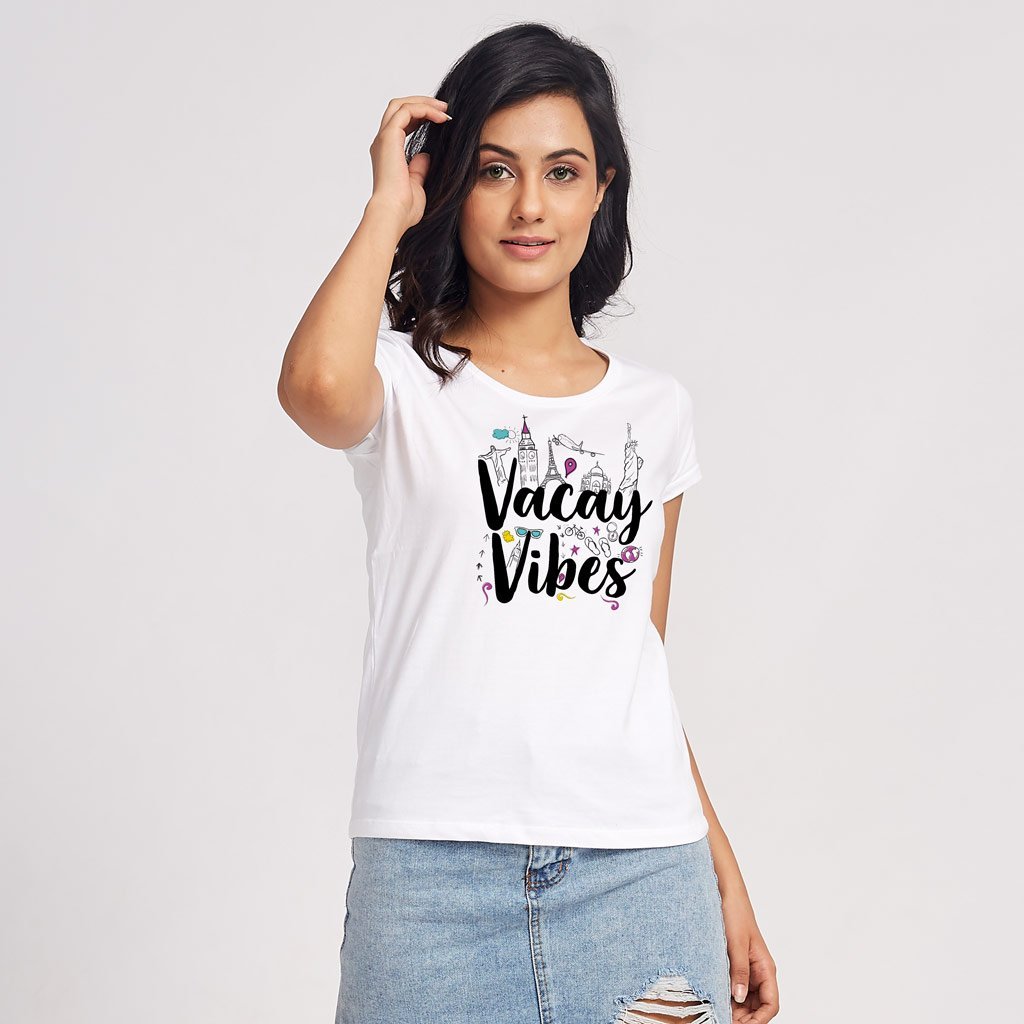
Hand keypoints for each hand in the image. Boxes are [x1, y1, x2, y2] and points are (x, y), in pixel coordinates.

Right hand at [368, 96, 450, 234]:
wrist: (393, 214)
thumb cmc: (404, 209)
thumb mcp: (416, 185)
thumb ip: (419, 169)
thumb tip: (426, 156)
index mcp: (387, 153)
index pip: (401, 124)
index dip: (420, 117)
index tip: (441, 120)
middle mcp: (382, 143)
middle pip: (398, 108)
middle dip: (422, 104)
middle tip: (444, 108)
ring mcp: (384, 139)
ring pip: (400, 105)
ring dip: (424, 103)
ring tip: (444, 109)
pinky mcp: (388, 137)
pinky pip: (406, 111)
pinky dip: (424, 109)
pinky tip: (441, 117)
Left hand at [722, 892, 778, 1022]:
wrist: (726, 894)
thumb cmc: (735, 914)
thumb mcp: (736, 943)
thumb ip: (739, 971)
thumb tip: (739, 998)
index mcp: (766, 968)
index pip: (771, 1004)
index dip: (759, 1020)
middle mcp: (759, 972)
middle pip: (758, 1007)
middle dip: (745, 1018)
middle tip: (724, 1020)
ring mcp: (748, 970)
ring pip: (746, 1001)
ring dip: (736, 1010)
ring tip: (719, 1013)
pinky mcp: (736, 966)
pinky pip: (736, 989)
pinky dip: (729, 998)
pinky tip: (716, 1000)